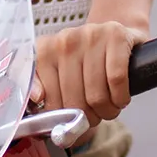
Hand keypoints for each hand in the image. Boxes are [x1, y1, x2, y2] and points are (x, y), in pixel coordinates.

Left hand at [30, 21, 144, 127]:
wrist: (116, 35)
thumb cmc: (86, 59)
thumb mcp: (57, 70)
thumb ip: (40, 84)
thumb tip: (37, 98)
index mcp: (45, 51)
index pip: (51, 100)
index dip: (65, 118)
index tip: (72, 122)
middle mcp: (65, 41)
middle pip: (74, 100)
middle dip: (88, 118)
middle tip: (94, 117)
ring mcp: (91, 36)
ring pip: (96, 95)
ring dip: (106, 111)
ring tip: (108, 109)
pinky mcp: (116, 36)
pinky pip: (116, 80)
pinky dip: (120, 98)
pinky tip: (120, 99)